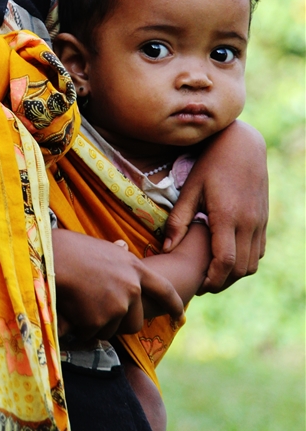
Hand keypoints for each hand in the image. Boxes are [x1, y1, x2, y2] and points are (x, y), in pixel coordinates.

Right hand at [52, 229, 183, 340]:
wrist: (50, 258)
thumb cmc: (71, 249)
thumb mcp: (101, 247)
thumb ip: (116, 254)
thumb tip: (123, 246)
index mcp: (135, 268)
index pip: (164, 290)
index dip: (173, 305)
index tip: (179, 316)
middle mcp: (132, 289)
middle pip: (135, 321)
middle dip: (120, 323)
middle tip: (98, 313)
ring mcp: (117, 306)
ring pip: (111, 330)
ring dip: (97, 325)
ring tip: (79, 304)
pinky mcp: (99, 320)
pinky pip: (91, 333)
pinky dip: (80, 328)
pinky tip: (70, 310)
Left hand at [163, 120, 267, 291]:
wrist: (242, 145)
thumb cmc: (210, 165)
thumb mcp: (189, 189)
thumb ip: (178, 220)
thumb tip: (166, 249)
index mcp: (227, 217)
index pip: (224, 262)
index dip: (211, 280)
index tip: (197, 284)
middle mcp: (248, 223)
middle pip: (240, 270)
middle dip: (221, 282)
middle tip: (202, 284)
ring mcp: (259, 222)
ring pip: (252, 264)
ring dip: (234, 275)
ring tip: (213, 273)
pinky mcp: (264, 219)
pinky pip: (259, 251)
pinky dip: (245, 261)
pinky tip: (228, 257)